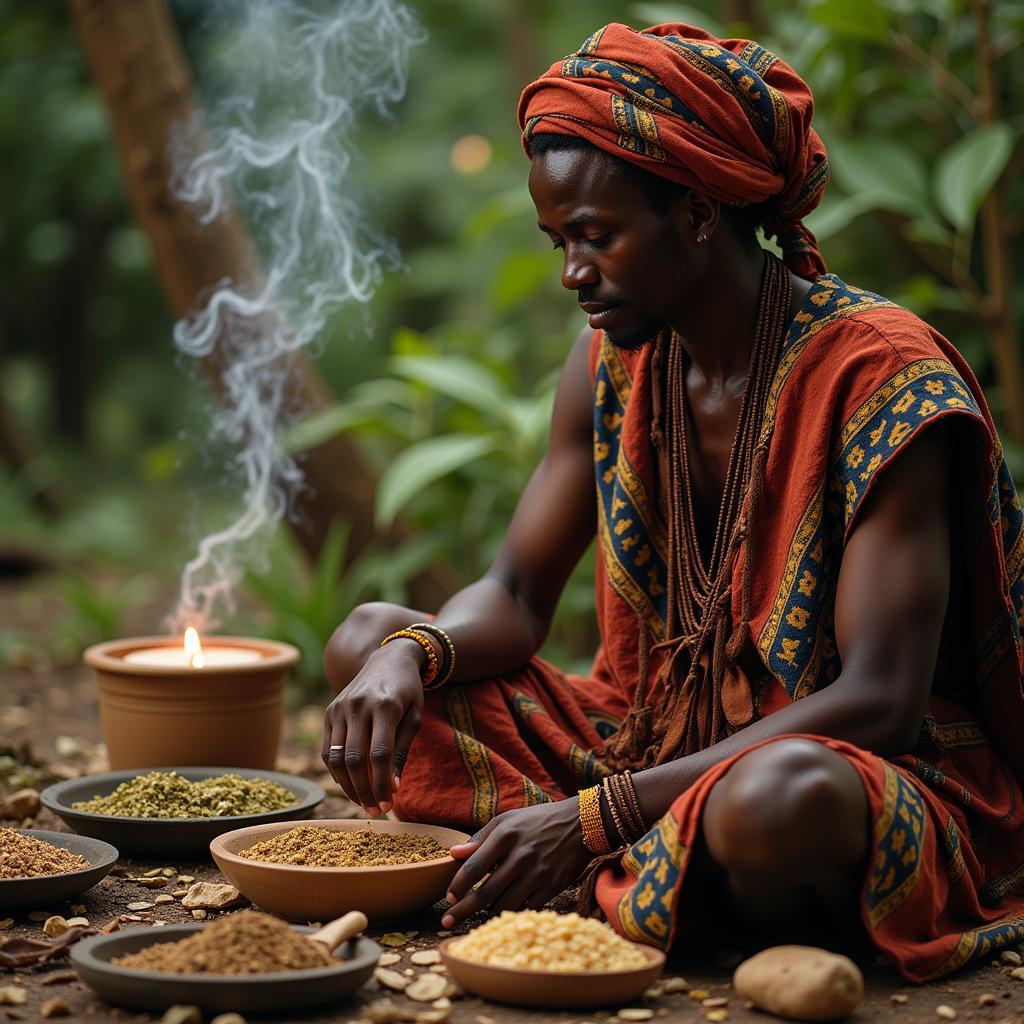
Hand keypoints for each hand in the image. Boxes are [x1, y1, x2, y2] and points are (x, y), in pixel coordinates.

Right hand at [321, 643, 424, 814]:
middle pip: (354, 759)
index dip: (381, 783)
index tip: (388, 804)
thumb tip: (393, 788)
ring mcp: (340, 707)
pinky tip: (349, 784)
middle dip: (364, 790)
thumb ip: (402, 751)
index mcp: (385, 706)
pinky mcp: (329, 711)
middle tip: (375, 810)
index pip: (379, 754)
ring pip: (336, 757)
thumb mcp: (414, 717)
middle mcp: (358, 705)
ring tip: (362, 803)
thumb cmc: (408, 692)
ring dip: (348, 786)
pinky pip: (327, 749)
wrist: (389, 660)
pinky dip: (336, 771)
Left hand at [441, 798, 591, 927]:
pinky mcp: (552, 887)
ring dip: (487, 913)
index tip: (448, 898)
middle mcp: (520, 855)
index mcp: (505, 835)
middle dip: (462, 910)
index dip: (457, 886)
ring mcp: (537, 873)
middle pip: (485, 891)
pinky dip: (512, 913)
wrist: (580, 824)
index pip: (473, 867)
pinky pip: (525, 909)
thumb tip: (453, 854)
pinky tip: (504, 912)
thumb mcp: (507, 820)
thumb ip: (480, 838)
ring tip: (478, 915)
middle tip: (447, 922)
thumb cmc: (538, 820)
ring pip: (504, 904)